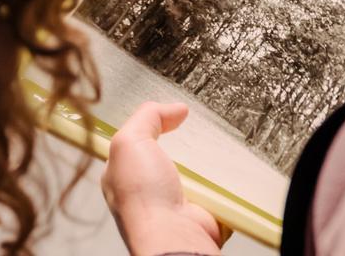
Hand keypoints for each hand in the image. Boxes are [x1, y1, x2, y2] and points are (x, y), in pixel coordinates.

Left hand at [102, 102, 223, 255]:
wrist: (174, 236)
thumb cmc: (142, 198)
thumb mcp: (130, 142)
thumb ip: (146, 117)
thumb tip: (175, 109)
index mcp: (122, 174)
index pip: (133, 142)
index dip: (147, 125)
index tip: (165, 111)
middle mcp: (146, 189)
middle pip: (166, 152)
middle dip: (180, 141)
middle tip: (190, 128)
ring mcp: (174, 199)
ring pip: (193, 168)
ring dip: (204, 159)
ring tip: (211, 145)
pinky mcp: (201, 208)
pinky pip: (215, 185)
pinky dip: (221, 177)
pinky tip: (222, 167)